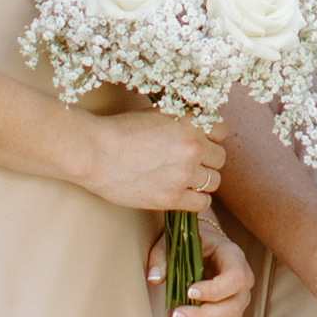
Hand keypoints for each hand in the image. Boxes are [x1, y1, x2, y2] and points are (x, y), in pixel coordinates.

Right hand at [77, 105, 226, 216]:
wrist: (95, 152)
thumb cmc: (120, 129)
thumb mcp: (156, 113)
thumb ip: (181, 119)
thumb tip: (197, 124)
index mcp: (190, 123)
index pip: (222, 131)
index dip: (211, 136)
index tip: (200, 141)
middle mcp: (192, 149)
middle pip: (220, 158)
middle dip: (207, 159)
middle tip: (190, 161)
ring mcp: (184, 175)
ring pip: (214, 181)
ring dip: (202, 180)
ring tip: (184, 177)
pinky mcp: (172, 198)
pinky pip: (203, 204)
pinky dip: (196, 199)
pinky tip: (183, 193)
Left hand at [164, 220, 257, 316]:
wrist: (205, 248)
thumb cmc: (192, 241)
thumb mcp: (177, 240)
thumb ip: (163, 256)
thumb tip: (154, 279)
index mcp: (235, 259)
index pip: (235, 279)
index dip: (215, 289)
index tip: (189, 291)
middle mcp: (242, 286)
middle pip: (231, 310)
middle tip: (174, 314)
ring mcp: (237, 307)